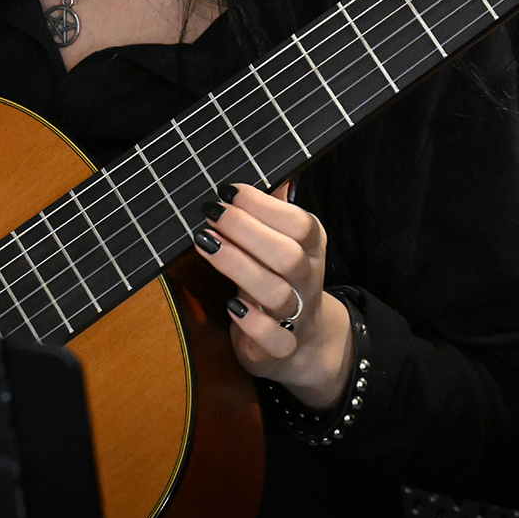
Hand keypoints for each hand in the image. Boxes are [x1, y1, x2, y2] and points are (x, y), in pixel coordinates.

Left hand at [193, 183, 353, 410]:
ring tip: (206, 244)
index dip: (263, 205)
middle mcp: (308, 280)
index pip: (301, 223)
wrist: (303, 341)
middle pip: (289, 256)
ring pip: (277, 294)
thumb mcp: (282, 241)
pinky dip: (253, 323)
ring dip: (239, 267)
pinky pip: (275, 339)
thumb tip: (270, 169)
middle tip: (211, 214)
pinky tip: (231, 304)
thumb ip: (274, 209)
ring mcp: (297, 316)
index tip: (227, 191)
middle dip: (247, 231)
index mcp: (313, 248)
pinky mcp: (281, 348)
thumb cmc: (280, 279)